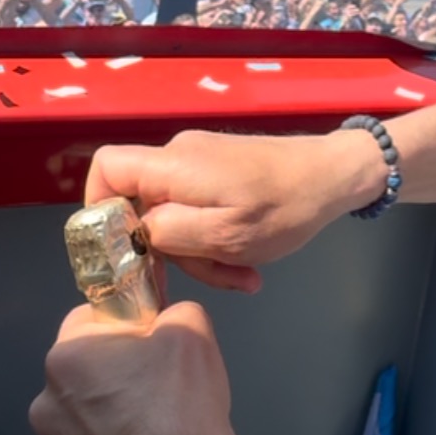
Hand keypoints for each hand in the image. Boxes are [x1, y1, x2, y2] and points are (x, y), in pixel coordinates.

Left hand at [30, 304, 252, 434]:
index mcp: (67, 357)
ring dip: (107, 420)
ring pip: (81, 419)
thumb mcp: (193, 333)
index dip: (126, 325)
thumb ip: (173, 311)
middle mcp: (45, 404)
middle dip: (113, 375)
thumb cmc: (184, 409)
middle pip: (83, 372)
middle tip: (157, 391)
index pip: (90, 319)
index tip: (153, 344)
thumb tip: (163, 318)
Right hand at [83, 125, 386, 287]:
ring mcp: (202, 164)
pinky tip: (248, 265)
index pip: (107, 168)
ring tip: (242, 274)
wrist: (338, 176)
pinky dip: (217, 241)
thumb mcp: (226, 234)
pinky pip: (202, 212)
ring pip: (176, 217)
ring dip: (202, 253)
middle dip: (169, 250)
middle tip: (209, 277)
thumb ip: (170, 233)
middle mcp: (180, 157)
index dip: (98, 206)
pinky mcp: (223, 174)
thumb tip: (137, 232)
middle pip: (143, 205)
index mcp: (174, 165)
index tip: (120, 249)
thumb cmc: (286, 206)